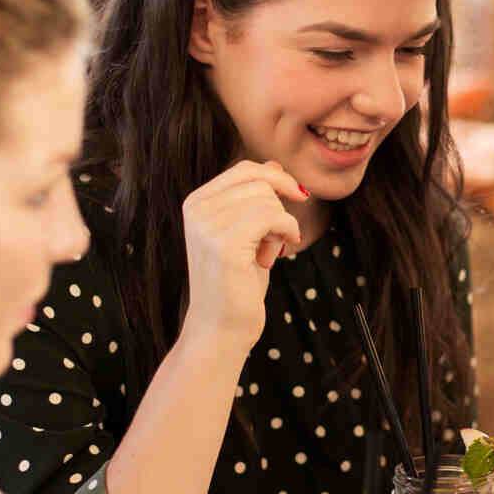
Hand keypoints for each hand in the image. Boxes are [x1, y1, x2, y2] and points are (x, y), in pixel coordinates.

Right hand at [178, 160, 305, 350]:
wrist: (221, 329)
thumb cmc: (237, 282)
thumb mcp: (247, 233)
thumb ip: (254, 200)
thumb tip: (274, 165)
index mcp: (196, 202)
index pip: (245, 169)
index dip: (277, 179)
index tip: (297, 198)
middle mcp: (197, 208)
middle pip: (260, 183)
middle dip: (277, 211)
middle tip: (272, 243)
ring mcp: (208, 224)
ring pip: (268, 200)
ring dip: (280, 227)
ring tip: (266, 255)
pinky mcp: (226, 243)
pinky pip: (273, 216)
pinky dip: (286, 232)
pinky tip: (277, 254)